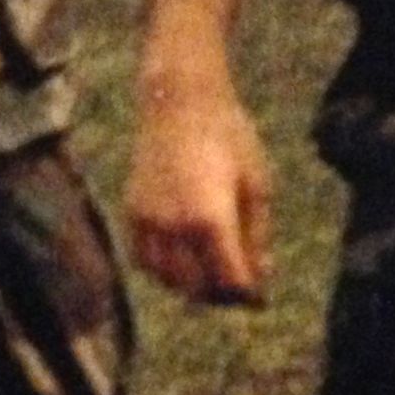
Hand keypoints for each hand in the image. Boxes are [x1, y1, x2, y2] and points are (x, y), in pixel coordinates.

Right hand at [125, 79, 272, 306]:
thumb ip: (257, 235)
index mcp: (211, 220)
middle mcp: (175, 228)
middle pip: (197, 288)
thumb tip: (262, 275)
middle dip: (221, 294)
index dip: (248, 294)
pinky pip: (143, 260)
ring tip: (211, 273)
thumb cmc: (228, 135)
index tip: (260, 295)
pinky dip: (162, 270)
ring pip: (167, 279)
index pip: (230, 281)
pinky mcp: (132, 212)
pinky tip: (181, 260)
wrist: (180, 98)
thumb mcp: (256, 183)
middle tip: (238, 286)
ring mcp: (149, 221)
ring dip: (191, 285)